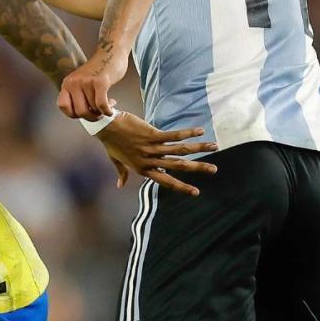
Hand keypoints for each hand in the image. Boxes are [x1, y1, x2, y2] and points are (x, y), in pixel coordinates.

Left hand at [58, 51, 124, 119]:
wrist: (111, 52)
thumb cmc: (98, 71)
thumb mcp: (81, 82)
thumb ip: (78, 96)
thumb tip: (85, 116)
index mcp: (67, 83)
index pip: (63, 106)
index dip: (74, 114)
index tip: (84, 112)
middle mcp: (74, 82)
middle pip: (80, 112)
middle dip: (92, 117)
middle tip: (99, 113)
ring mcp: (86, 81)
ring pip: (93, 108)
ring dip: (103, 111)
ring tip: (109, 103)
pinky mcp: (100, 81)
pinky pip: (101, 105)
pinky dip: (108, 111)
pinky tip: (111, 109)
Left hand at [97, 113, 217, 196]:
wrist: (105, 127)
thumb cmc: (111, 143)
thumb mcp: (116, 161)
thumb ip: (122, 173)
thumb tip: (120, 186)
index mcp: (143, 169)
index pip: (166, 181)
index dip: (181, 187)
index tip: (196, 193)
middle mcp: (149, 161)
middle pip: (178, 166)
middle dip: (198, 168)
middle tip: (214, 169)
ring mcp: (151, 148)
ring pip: (179, 150)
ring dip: (198, 148)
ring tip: (214, 146)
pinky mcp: (151, 135)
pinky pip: (173, 135)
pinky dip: (187, 133)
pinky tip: (200, 132)